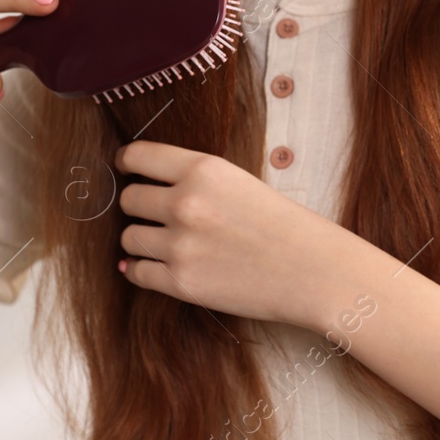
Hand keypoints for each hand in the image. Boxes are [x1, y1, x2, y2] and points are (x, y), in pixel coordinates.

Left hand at [116, 141, 346, 328]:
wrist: (313, 270)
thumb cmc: (282, 224)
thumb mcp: (237, 180)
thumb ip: (192, 179)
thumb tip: (141, 184)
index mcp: (202, 169)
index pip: (137, 156)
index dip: (126, 163)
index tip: (126, 170)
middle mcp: (185, 204)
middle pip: (128, 199)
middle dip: (138, 207)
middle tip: (156, 214)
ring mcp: (180, 245)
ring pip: (129, 238)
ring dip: (141, 240)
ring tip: (165, 243)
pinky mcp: (181, 283)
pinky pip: (137, 273)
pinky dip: (141, 270)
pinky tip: (157, 267)